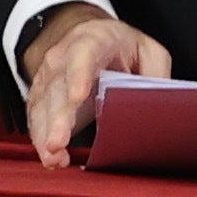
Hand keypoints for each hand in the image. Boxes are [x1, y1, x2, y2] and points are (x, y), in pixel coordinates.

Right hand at [19, 7, 171, 165]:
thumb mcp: (149, 51)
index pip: (83, 54)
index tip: (77, 97)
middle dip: (57, 118)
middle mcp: (63, 58)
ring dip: (45, 134)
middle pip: (58, 88)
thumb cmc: (123, 47)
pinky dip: (42, 139)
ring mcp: (48, 77)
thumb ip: (155, 75)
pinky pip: (36, 119)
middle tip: (57, 143)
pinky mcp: (41, 96)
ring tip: (54, 158)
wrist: (90, 37)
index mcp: (93, 40)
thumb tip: (159, 107)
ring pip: (42, 106)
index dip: (79, 75)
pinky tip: (51, 158)